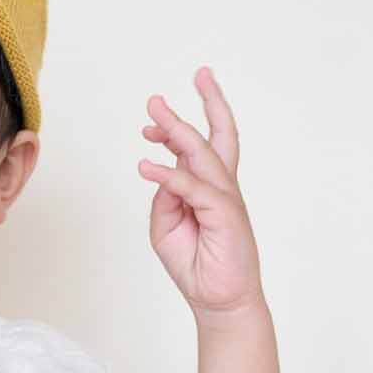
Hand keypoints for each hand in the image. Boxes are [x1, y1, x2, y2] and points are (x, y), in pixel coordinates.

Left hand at [137, 66, 264, 322]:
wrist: (218, 302)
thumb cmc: (196, 265)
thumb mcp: (166, 227)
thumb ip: (165, 198)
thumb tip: (162, 174)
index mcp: (209, 189)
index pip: (198, 148)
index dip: (176, 129)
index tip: (150, 121)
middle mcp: (222, 188)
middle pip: (221, 136)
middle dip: (212, 101)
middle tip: (201, 71)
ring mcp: (226, 200)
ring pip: (205, 155)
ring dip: (179, 130)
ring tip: (155, 110)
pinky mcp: (225, 216)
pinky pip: (195, 189)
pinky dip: (170, 176)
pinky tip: (147, 166)